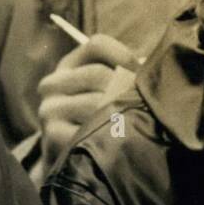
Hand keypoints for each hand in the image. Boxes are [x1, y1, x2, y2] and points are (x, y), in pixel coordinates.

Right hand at [38, 33, 141, 169]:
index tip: (140, 72)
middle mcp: (52, 84)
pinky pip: (89, 128)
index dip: (124, 55)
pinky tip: (118, 138)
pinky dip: (109, 132)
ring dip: (120, 112)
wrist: (73, 160)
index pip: (97, 44)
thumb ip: (124, 72)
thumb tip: (154, 66)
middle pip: (99, 74)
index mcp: (68, 65)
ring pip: (96, 102)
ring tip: (134, 120)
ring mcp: (49, 109)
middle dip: (126, 88)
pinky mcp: (51, 135)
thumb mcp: (105, 89)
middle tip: (144, 102)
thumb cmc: (99, 117)